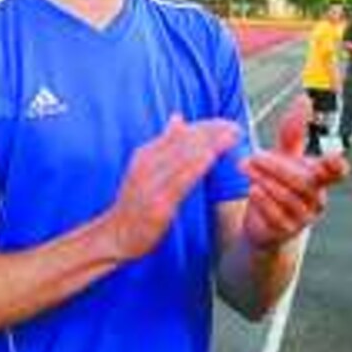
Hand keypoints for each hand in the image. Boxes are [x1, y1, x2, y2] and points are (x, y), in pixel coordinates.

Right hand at [103, 116, 242, 261]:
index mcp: (146, 154)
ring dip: (210, 144)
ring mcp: (152, 184)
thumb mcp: (145, 167)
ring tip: (231, 136)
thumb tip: (178, 117)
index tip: (227, 123)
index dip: (205, 127)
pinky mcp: (158, 203)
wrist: (116, 234)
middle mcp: (148, 164)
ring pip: (183, 158)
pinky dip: (195, 167)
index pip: (179, 134)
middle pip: (184, 143)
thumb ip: (163, 144)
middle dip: (211, 133)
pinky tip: (211, 157)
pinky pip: (179, 182)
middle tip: (236, 128)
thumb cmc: (135, 202)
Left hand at [240, 98, 348, 248]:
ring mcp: (303, 217)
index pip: (337, 173)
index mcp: (320, 179)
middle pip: (303, 182)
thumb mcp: (285, 156)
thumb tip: (304, 99)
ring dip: (265, 181)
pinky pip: (277, 216)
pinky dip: (264, 202)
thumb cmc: (279, 185)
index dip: (337, 167)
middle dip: (277, 167)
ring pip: (288, 198)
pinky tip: (253, 190)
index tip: (334, 158)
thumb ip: (294, 132)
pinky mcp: (286, 231)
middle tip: (254, 157)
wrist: (265, 224)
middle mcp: (317, 199)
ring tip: (246, 168)